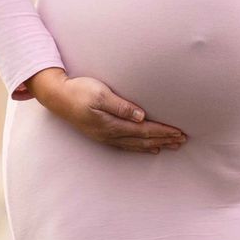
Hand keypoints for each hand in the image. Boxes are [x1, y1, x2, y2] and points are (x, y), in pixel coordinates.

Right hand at [26, 68, 186, 151]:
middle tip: (182, 141)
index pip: (144, 130)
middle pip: (143, 140)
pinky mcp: (102, 134)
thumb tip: (141, 116)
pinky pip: (127, 145)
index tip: (179, 133)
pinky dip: (141, 147)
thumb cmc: (79, 90)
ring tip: (172, 146)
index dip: (163, 132)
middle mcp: (110, 134)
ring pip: (136, 144)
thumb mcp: (100, 93)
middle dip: (164, 139)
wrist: (57, 97)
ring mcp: (105, 136)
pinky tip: (149, 148)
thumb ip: (121, 106)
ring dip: (155, 145)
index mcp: (112, 124)